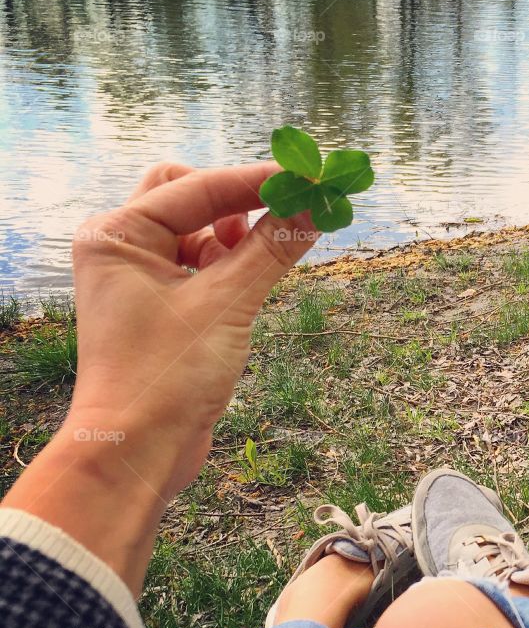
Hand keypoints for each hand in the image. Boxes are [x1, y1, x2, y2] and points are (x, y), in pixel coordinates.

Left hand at [3, 161, 318, 589]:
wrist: (136, 450)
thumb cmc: (164, 377)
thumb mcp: (227, 305)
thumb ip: (271, 250)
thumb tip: (312, 209)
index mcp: (118, 235)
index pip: (197, 187)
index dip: (256, 181)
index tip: (307, 177)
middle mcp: (122, 249)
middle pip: (187, 195)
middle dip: (237, 203)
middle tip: (284, 213)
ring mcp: (139, 278)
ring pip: (197, 232)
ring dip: (237, 236)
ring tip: (274, 253)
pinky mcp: (160, 307)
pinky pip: (201, 267)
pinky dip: (232, 266)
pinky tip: (259, 278)